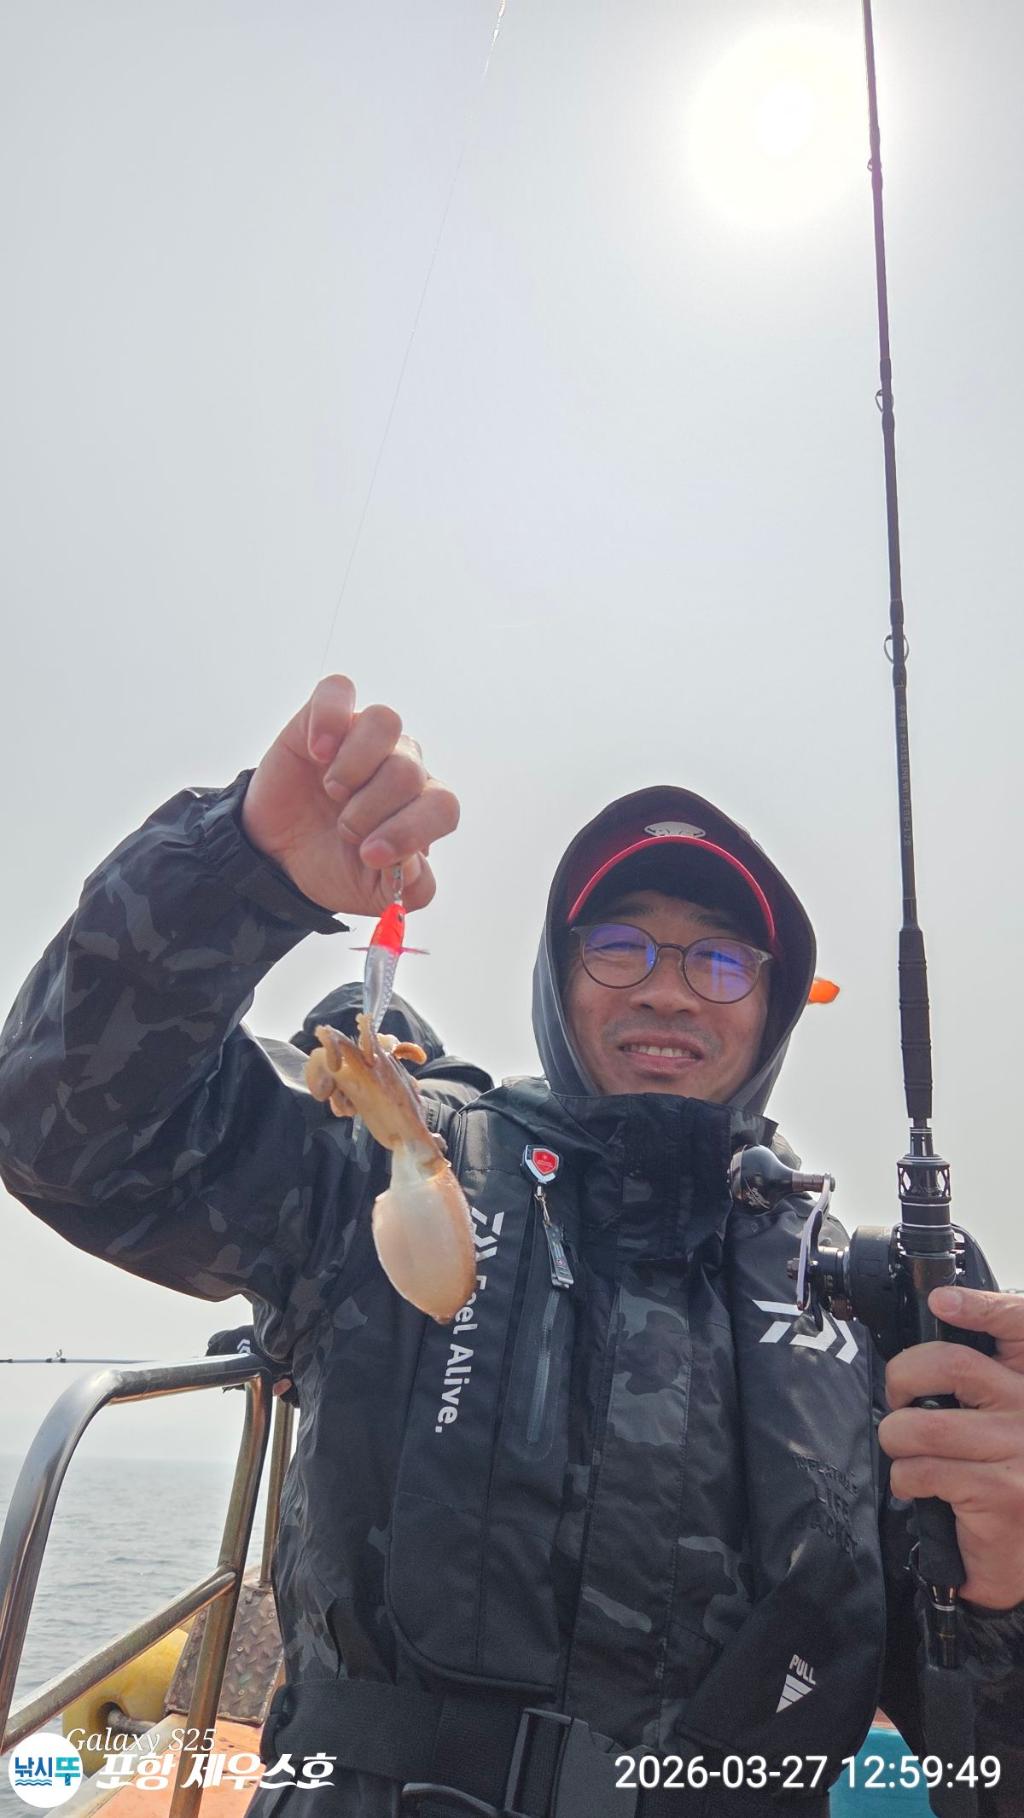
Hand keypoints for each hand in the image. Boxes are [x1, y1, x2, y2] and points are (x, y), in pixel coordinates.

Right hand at [241, 675, 458, 914]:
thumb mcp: (375, 894)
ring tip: (332, 791)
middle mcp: (400, 766)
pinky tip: (316, 753)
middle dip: (371, 810)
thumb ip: (411, 888)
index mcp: (421, 807)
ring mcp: (363, 738)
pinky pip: (338, 691)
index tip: (372, 855)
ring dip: (356, 765)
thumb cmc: (334, 866)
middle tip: (344, 831)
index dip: (411, 831)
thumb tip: (415, 864)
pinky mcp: (324, 718)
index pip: (443, 806)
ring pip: (386, 722)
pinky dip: (328, 718)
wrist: (279, 857)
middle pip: (409, 770)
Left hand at [879, 1286, 1023, 1609]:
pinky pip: (922, 1469)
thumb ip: (977, 1383)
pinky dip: (905, 1480)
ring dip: (896, 1440)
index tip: (942, 1300)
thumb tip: (933, 1328)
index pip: (1017, 1324)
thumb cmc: (1000, 1483)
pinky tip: (920, 1490)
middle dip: (902, 1377)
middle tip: (898, 1399)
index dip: (981, 1306)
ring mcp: (1019, 1449)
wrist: (1018, 1561)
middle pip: (949, 1364)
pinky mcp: (1000, 1490)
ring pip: (922, 1424)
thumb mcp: (997, 1423)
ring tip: (907, 1454)